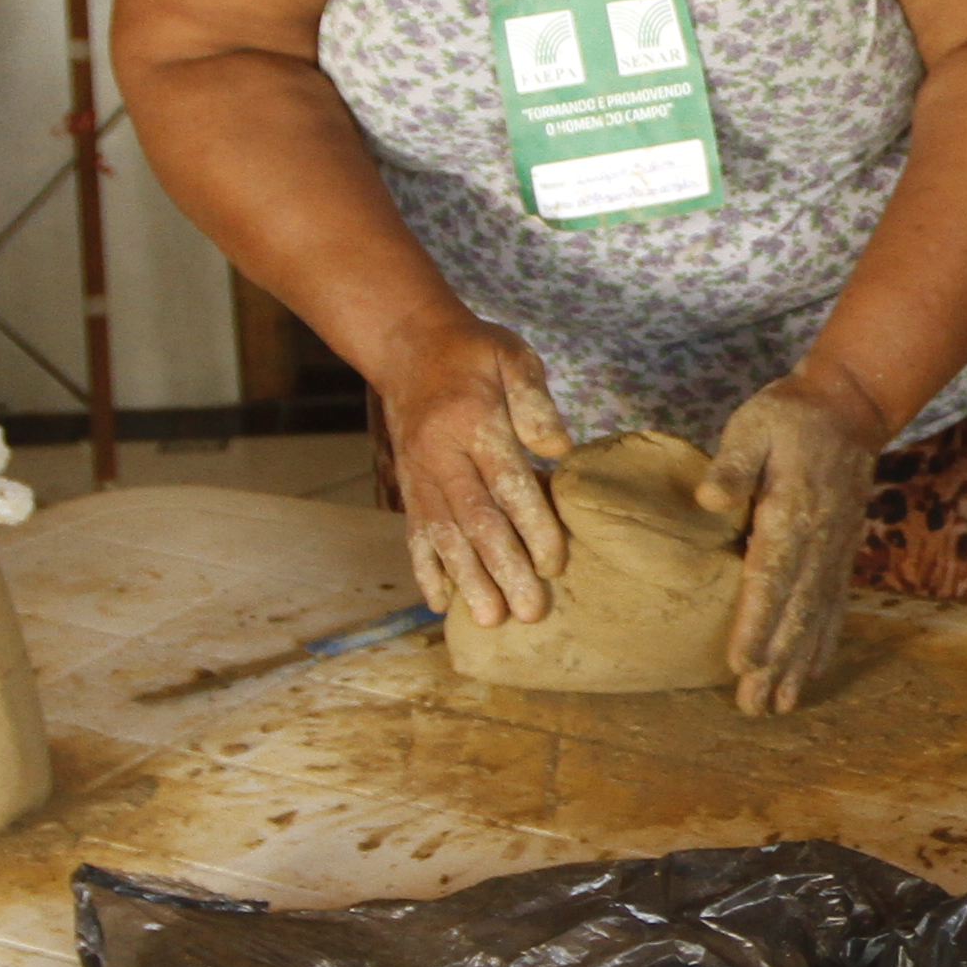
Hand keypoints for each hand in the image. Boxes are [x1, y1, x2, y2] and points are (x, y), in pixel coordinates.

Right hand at [384, 322, 572, 627]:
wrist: (407, 347)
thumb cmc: (473, 354)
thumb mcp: (510, 355)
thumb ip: (534, 400)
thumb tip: (558, 450)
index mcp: (472, 422)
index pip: (507, 483)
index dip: (532, 525)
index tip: (556, 563)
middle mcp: (441, 456)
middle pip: (475, 520)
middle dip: (503, 569)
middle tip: (529, 612)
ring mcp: (419, 475)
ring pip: (444, 536)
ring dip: (467, 581)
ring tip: (489, 620)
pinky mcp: (408, 487)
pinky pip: (415, 533)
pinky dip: (426, 570)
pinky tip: (440, 603)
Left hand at [699, 366, 887, 714]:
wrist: (849, 410)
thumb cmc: (790, 417)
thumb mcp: (755, 424)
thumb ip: (734, 464)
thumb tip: (709, 498)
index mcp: (792, 512)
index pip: (772, 575)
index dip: (757, 621)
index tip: (743, 661)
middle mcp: (819, 541)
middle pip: (795, 610)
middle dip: (776, 661)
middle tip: (754, 705)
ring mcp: (835, 552)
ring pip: (817, 617)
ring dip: (799, 664)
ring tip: (780, 705)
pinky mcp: (841, 555)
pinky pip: (835, 606)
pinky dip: (824, 644)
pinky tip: (811, 674)